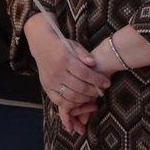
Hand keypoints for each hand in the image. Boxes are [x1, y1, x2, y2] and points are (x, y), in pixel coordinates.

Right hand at [24, 13, 109, 134]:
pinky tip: (79, 101)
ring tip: (92, 97)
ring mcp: (51, 82)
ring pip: (70, 97)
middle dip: (93, 92)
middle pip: (79, 87)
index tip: (107, 83)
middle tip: (101, 92)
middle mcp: (57, 72)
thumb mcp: (74, 45)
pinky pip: (59, 101)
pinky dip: (71, 104)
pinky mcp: (46, 88)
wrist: (42, 46)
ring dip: (84, 99)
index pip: (85, 73)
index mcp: (65, 59)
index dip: (97, 80)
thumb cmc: (62, 46)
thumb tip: (93, 64)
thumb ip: (84, 54)